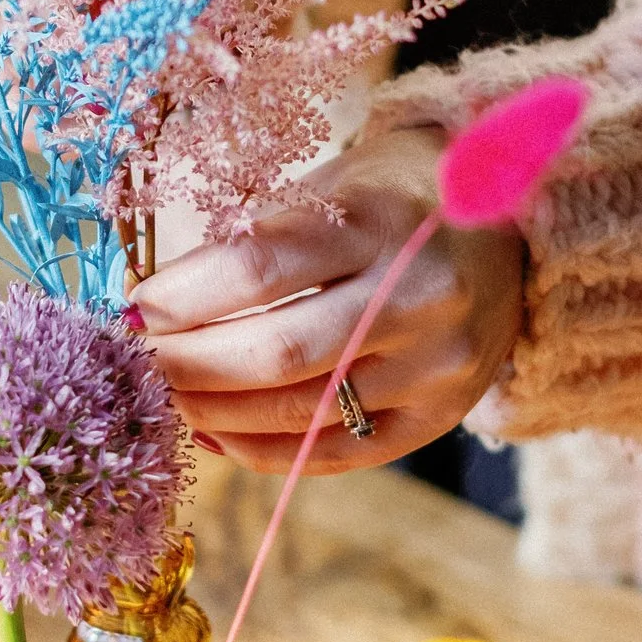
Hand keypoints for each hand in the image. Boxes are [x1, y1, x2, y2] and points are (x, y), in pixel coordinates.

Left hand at [133, 126, 525, 473]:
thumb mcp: (326, 188)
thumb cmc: (389, 198)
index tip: (134, 307)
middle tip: (138, 363)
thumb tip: (155, 311)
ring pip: (299, 412)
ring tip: (168, 397)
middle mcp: (420, 298)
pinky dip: (262, 451)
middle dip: (185, 365)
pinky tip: (216, 433)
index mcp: (382, 223)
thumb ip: (252, 245)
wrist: (507, 225)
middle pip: (274, 352)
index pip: (257, 268)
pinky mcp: (441, 417)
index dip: (181, 296)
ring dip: (213, 412)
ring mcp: (437, 367)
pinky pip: (335, 453)